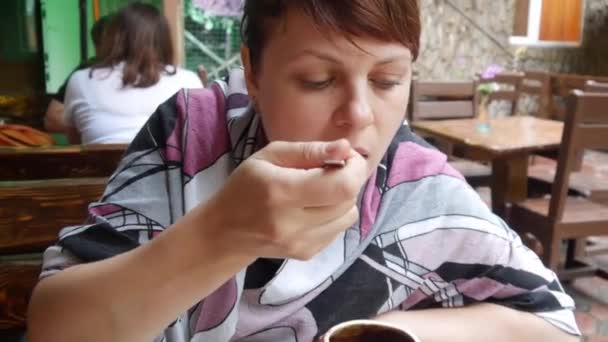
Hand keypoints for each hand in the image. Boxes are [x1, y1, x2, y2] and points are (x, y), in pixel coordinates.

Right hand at [200, 139, 367, 259]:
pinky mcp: (306, 254)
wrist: (225, 232)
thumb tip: (345, 148)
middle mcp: (292, 223)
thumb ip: (309, 151)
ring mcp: (301, 244)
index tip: (346, 156)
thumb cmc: (245, 186)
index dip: (354, 168)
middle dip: (351, 179)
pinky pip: (338, 229)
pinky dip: (335, 214)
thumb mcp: (269, 156)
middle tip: (335, 168)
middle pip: (348, 200)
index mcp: (281, 192)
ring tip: (323, 188)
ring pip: (348, 216)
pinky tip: (315, 206)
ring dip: (344, 198)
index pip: (341, 185)